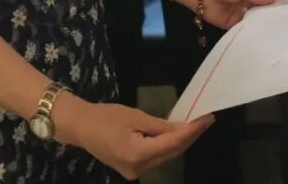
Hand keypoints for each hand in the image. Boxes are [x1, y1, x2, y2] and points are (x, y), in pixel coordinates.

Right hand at [61, 98, 213, 180]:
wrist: (80, 127)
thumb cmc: (105, 117)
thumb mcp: (134, 116)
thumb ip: (159, 125)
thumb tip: (181, 127)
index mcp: (137, 154)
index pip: (173, 144)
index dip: (192, 131)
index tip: (207, 119)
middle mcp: (138, 169)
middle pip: (171, 153)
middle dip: (189, 137)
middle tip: (206, 120)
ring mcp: (134, 172)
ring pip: (164, 157)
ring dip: (179, 142)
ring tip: (195, 125)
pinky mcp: (131, 169)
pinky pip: (155, 158)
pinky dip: (166, 146)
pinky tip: (175, 134)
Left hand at [175, 0, 278, 28]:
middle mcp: (249, 0)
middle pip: (264, 6)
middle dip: (273, 10)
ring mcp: (242, 12)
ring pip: (257, 17)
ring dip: (265, 21)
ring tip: (281, 27)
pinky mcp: (235, 23)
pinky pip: (246, 27)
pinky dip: (253, 29)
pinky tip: (264, 34)